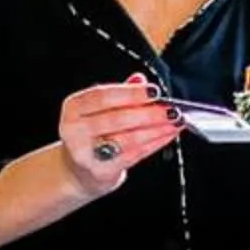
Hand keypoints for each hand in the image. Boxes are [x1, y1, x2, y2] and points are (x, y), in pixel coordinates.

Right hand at [56, 76, 180, 194]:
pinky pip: (133, 155)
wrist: (79, 170)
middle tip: (171, 109)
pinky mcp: (99, 170)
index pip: (102, 96)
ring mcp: (84, 153)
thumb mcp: (101, 109)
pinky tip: (167, 135)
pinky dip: (154, 144)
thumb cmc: (94, 134)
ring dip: (156, 130)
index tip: (155, 91)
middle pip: (115, 119)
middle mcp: (74, 130)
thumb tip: (141, 80)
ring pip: (127, 139)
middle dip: (148, 113)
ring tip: (175, 122)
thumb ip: (120, 93)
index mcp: (74, 107)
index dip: (130, 93)